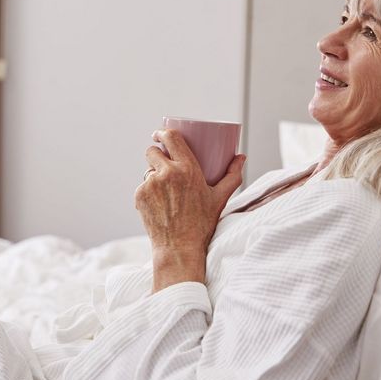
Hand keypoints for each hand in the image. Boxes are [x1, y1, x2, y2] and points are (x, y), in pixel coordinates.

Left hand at [135, 129, 245, 291]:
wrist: (179, 248)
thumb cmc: (202, 224)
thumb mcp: (219, 198)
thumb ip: (232, 176)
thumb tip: (241, 157)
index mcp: (187, 169)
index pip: (170, 137)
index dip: (162, 132)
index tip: (160, 133)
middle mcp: (166, 173)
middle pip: (152, 151)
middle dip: (156, 154)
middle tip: (163, 163)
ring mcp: (150, 185)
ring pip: (147, 170)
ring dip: (153, 175)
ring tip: (165, 190)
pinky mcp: (139, 196)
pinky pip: (142, 186)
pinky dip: (148, 192)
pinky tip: (158, 203)